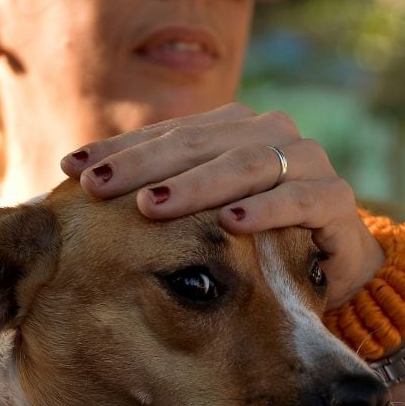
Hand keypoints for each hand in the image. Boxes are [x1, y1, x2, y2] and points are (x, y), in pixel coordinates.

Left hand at [60, 103, 383, 308]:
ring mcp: (306, 162)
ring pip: (246, 164)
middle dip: (143, 166)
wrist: (327, 275)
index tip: (70, 170)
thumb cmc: (247, 249)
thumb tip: (68, 195)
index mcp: (229, 131)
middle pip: (198, 143)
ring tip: (152, 206)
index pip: (165, 134)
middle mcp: (268, 135)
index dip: (118, 150)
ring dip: (197, 186)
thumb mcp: (196, 221)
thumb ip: (152, 199)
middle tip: (97, 187)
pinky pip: (300, 200)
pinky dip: (266, 210)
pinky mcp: (336, 201)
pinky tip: (231, 223)